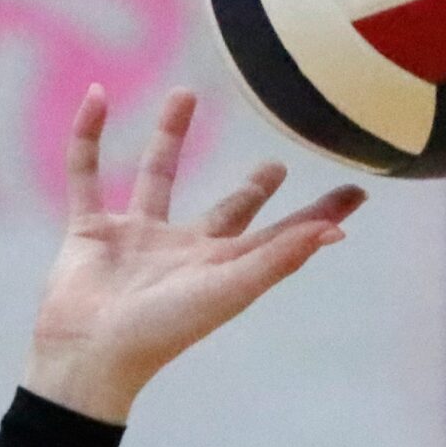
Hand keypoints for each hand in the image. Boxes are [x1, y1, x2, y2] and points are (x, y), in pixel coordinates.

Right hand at [24, 87, 365, 420]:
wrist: (88, 354)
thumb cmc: (163, 329)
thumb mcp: (229, 289)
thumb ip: (279, 257)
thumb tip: (334, 232)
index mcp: (223, 267)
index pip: (283, 234)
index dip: (318, 214)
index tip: (358, 192)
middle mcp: (184, 250)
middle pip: (227, 211)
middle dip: (251, 190)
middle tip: (278, 164)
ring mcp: (136, 238)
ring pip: (156, 174)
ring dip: (169, 135)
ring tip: (185, 92)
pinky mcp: (90, 230)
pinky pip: (86, 173)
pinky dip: (87, 136)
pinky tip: (97, 95)